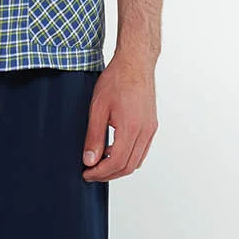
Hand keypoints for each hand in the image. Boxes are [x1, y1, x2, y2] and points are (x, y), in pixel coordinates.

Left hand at [82, 52, 157, 179]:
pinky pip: (142, 151)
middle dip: (108, 174)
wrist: (135, 64)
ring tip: (100, 164)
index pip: (116, 162)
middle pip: (128, 166)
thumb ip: (93, 137)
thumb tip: (89, 160)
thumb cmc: (116, 80)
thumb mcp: (97, 108)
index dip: (100, 173)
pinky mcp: (151, 126)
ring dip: (119, 167)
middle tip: (91, 173)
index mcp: (131, 128)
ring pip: (137, 161)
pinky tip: (113, 151)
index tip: (87, 173)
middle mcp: (144, 131)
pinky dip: (128, 157)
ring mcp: (150, 129)